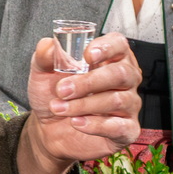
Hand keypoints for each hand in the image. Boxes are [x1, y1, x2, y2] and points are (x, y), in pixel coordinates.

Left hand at [22, 32, 141, 173]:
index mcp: (109, 58)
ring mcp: (128, 105)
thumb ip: (45, 56)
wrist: (50, 129)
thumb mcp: (43, 72)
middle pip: (121, 73)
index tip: (87, 56)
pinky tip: (76, 122)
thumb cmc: (55, 96)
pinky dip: (95, 125)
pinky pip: (119, 127)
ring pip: (117, 100)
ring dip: (84, 105)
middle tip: (63, 90)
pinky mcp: (126, 129)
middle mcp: (124, 79)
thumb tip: (49, 46)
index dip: (107, 47)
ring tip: (60, 108)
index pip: (119, 44)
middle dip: (89, 82)